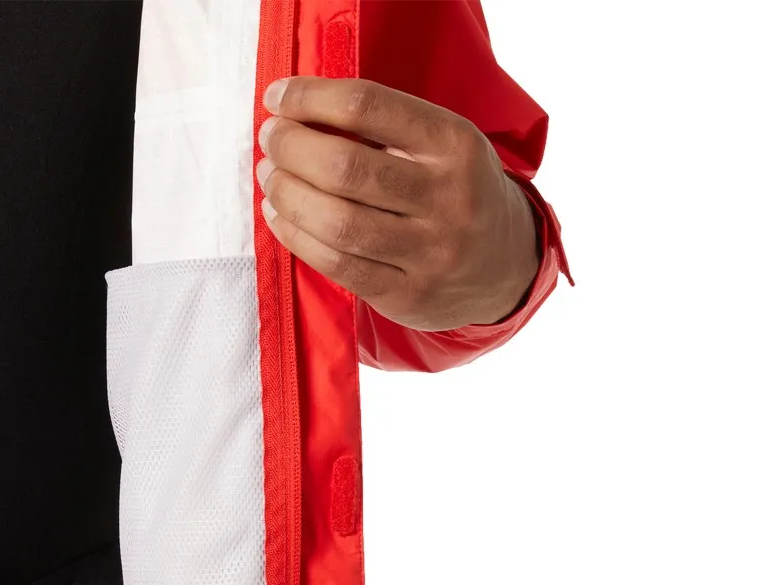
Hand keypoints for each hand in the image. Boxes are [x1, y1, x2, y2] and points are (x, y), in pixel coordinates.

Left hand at [257, 76, 539, 331]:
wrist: (505, 265)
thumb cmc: (456, 192)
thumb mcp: (443, 146)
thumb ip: (386, 129)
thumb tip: (299, 117)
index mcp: (454, 144)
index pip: (367, 107)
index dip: (311, 99)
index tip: (278, 99)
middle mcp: (446, 198)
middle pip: (346, 168)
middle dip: (293, 149)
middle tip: (271, 141)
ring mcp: (429, 253)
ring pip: (338, 223)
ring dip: (289, 196)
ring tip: (271, 178)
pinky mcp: (408, 294)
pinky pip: (338, 266)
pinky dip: (298, 238)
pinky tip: (280, 218)